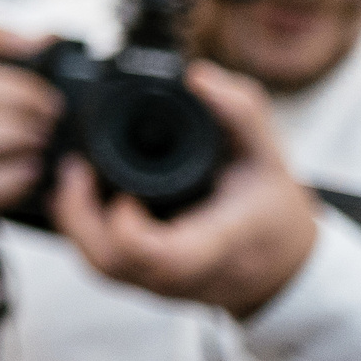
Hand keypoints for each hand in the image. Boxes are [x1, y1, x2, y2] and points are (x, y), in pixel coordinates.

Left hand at [51, 62, 317, 317]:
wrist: (284, 269)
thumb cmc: (276, 216)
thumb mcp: (270, 157)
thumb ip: (241, 113)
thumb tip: (198, 76)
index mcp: (214, 247)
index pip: (155, 254)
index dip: (124, 224)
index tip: (124, 189)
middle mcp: (180, 274)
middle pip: (110, 263)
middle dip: (79, 214)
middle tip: (79, 166)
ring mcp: (158, 284)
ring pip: (99, 267)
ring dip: (76, 220)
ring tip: (79, 174)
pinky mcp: (144, 282)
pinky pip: (102, 264)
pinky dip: (85, 230)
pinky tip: (84, 195)